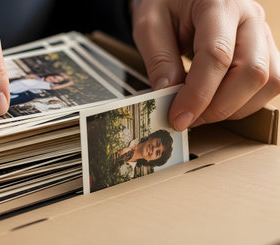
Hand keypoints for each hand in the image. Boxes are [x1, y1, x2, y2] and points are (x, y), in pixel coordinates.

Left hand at [131, 0, 279, 130]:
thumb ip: (159, 59)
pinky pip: (269, 84)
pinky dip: (244, 103)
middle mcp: (249, 17)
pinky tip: (217, 104)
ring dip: (233, 108)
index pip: (217, 55)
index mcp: (218, 4)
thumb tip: (168, 96)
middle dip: (217, 107)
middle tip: (186, 120)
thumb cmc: (166, 4)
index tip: (178, 118)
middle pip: (251, 72)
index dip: (198, 94)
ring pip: (267, 82)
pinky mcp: (265, 49)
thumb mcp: (149, 25)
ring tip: (200, 113)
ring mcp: (263, 33)